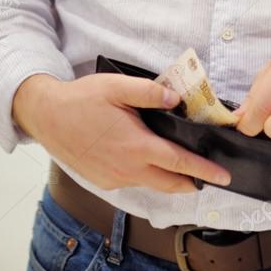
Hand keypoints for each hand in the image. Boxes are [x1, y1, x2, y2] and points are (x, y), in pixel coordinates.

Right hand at [11, 73, 231, 192]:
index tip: (223, 177)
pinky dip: (147, 175)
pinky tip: (148, 159)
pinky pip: (133, 182)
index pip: (179, 163)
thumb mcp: (116, 86)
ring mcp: (114, 178)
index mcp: (135, 146)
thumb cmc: (81, 99)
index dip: (203, 171)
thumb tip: (175, 100)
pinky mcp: (103, 181)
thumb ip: (149, 92)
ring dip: (169, 178)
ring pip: (151, 183)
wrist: (46, 116)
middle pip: (169, 183)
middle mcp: (127, 169)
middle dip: (192, 182)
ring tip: (183, 166)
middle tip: (210, 176)